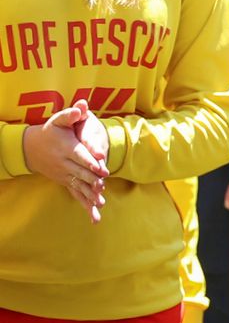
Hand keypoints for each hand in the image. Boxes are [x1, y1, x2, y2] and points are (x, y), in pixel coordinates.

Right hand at [22, 99, 107, 223]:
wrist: (31, 147)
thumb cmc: (50, 131)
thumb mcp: (58, 120)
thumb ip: (71, 113)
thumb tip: (82, 105)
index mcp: (66, 148)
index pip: (79, 155)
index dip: (90, 161)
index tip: (101, 167)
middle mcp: (64, 163)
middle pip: (80, 173)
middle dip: (92, 180)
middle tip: (103, 187)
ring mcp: (64, 175)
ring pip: (79, 186)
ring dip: (89, 196)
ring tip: (100, 204)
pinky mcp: (66, 182)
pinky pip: (76, 195)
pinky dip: (86, 205)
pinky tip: (95, 217)